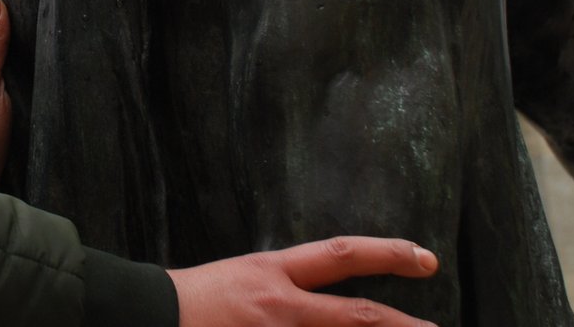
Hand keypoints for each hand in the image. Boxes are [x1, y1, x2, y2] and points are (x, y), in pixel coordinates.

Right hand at [168, 238, 438, 326]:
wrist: (149, 314)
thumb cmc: (194, 299)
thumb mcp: (243, 279)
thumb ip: (287, 288)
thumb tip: (332, 300)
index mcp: (272, 272)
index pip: (340, 255)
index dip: (387, 253)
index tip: (425, 258)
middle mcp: (279, 305)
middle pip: (356, 315)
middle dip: (403, 326)